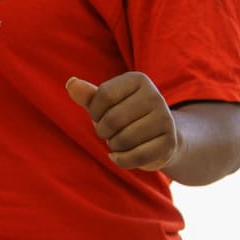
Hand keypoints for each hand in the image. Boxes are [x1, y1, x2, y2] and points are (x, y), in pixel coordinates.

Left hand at [65, 72, 182, 171]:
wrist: (160, 137)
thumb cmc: (126, 116)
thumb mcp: (105, 104)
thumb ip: (88, 96)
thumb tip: (71, 83)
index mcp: (138, 79)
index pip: (104, 95)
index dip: (95, 111)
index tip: (100, 116)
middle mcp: (155, 96)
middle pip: (113, 119)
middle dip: (103, 131)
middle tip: (108, 133)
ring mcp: (165, 120)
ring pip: (123, 140)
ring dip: (113, 146)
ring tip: (118, 142)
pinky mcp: (169, 143)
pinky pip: (136, 157)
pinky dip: (121, 160)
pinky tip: (120, 156)